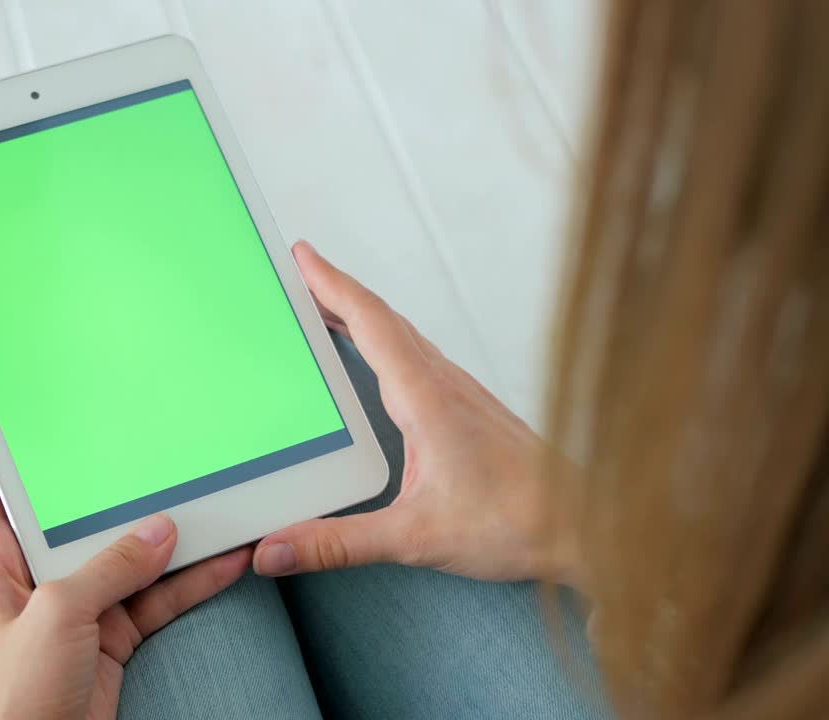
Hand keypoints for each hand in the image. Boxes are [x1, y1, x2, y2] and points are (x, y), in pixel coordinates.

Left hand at [0, 395, 252, 719]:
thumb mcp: (56, 620)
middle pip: (68, 509)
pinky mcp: (114, 638)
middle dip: (99, 472)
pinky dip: (193, 580)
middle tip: (128, 421)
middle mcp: (35, 576)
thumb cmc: (15, 703)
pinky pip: (158, 596)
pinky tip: (228, 557)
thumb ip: (107, 569)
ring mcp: (77, 607)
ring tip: (206, 487)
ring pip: (126, 553)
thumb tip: (159, 531)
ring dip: (166, 530)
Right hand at [253, 242, 583, 589]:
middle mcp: (444, 384)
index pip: (369, 323)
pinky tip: (376, 359)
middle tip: (296, 272)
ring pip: (402, 335)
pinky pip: (417, 356)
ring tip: (323, 307)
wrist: (587, 528)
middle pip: (381, 319)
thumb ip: (338, 544)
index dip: (331, 284)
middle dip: (335, 290)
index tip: (301, 255)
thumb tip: (275, 549)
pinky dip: (385, 341)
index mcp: (425, 398)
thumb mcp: (413, 538)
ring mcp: (460, 393)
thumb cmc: (517, 524)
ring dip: (360, 314)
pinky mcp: (469, 409)